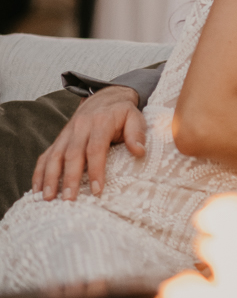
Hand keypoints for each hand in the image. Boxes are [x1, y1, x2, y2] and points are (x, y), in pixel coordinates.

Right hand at [32, 86, 145, 201]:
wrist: (105, 97)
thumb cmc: (122, 112)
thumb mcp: (135, 117)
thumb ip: (137, 133)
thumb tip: (139, 151)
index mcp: (100, 122)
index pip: (95, 148)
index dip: (95, 170)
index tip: (97, 190)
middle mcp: (80, 127)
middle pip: (72, 154)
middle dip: (69, 178)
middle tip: (69, 200)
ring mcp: (67, 133)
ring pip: (55, 156)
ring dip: (50, 177)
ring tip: (48, 198)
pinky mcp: (59, 139)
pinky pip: (46, 156)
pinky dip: (40, 173)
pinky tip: (37, 190)